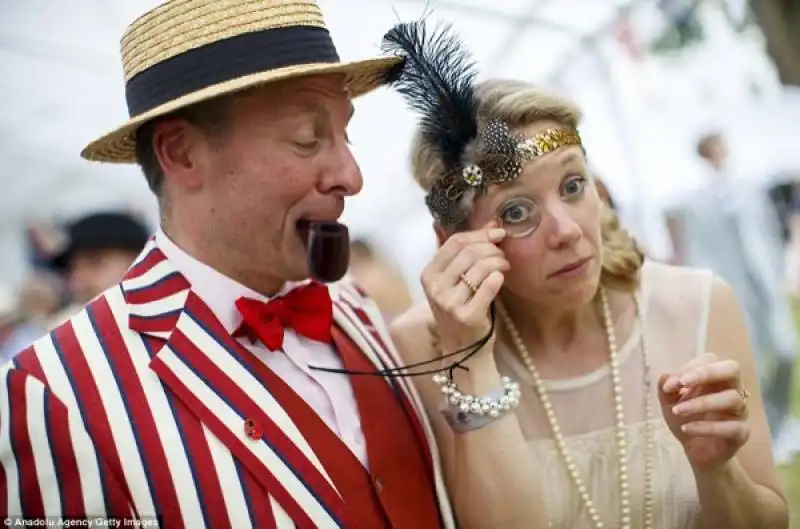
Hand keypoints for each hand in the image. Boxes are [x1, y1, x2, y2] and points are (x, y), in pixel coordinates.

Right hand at [421, 222, 507, 355]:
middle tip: (503, 256)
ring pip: (481, 267)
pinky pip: (489, 286)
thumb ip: (466, 254)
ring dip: (499, 262)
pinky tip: (500, 280)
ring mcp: (449, 303)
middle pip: (470, 252)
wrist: (462, 350)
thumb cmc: (461, 310)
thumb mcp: (454, 281)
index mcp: (428, 275)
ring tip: (504, 268)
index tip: (497, 233)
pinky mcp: (467, 316)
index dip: (479, 234)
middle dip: (492, 249)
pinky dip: (498, 278)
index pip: (455, 242)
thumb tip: (489, 224)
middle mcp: (435, 288)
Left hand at [658, 353, 750, 469]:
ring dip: (701, 403)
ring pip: (732, 398)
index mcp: (714, 379)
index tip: (671, 383)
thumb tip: (665, 376)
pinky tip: (687, 429)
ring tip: (677, 411)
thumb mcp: (668, 402)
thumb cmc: (684, 419)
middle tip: (683, 383)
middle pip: (732, 369)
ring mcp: (739, 411)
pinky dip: (707, 427)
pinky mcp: (741, 433)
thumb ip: (666, 388)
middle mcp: (731, 390)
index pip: (710, 360)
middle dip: (707, 372)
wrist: (694, 450)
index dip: (691, 368)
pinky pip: (733, 427)